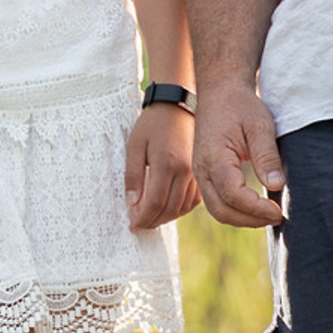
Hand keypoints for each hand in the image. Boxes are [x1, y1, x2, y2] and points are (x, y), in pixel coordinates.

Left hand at [125, 103, 198, 231]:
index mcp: (167, 164)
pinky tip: (168, 208)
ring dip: (166, 218)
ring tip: (151, 219)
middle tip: (139, 225)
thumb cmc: (151, 124)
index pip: (155, 203)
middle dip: (153, 222)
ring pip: (183, 207)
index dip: (143, 219)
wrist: (176, 106)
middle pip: (170, 209)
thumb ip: (133, 176)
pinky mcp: (200, 172)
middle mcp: (185, 171)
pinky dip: (181, 209)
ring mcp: (195, 172)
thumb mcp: (135, 146)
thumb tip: (132, 204)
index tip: (132, 225)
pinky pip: (194, 199)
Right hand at [194, 87, 285, 226]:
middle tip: (277, 217)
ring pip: (217, 210)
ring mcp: (200, 174)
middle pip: (221, 211)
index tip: (279, 211)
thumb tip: (276, 186)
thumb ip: (266, 156)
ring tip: (268, 215)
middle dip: (250, 220)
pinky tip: (255, 207)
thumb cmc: (240, 105)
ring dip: (243, 219)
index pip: (233, 196)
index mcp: (214, 158)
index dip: (257, 209)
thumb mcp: (260, 125)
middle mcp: (202, 170)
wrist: (220, 91)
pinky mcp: (205, 175)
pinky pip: (216, 202)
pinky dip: (235, 210)